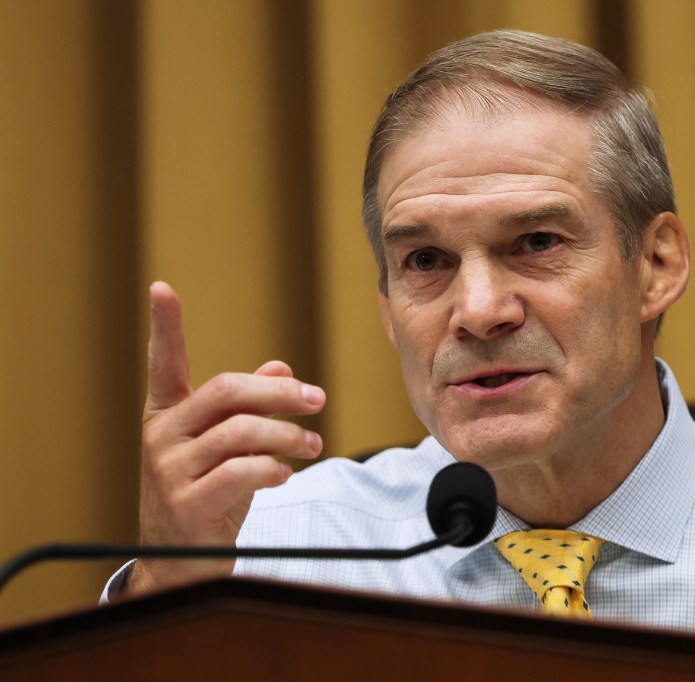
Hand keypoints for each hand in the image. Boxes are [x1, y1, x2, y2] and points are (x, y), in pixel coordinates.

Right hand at [124, 282, 325, 595]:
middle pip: (226, 392)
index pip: (163, 364)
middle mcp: (162, 437)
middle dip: (279, 392)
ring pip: (240, 432)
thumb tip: (282, 367)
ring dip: (288, 435)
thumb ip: (249, 407)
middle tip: (317, 399)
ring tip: (313, 443)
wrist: (182, 565)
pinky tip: (286, 474)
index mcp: (167, 415)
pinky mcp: (188, 505)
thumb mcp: (227, 448)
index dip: (163, 327)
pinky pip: (239, 473)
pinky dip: (272, 469)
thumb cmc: (209, 495)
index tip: (160, 288)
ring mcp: (170, 471)